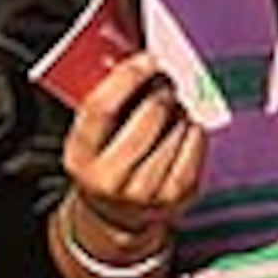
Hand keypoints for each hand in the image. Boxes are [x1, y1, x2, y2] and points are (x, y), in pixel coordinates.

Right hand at [60, 53, 202, 240]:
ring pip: (176, 129)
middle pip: (148, 116)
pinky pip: (195, 146)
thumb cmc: (101, 164)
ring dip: (178, 109)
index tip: (145, 60)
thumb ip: (103, 103)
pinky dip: (193, 128)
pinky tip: (183, 125)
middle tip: (164, 80)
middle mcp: (112, 179)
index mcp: (81, 158)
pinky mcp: (177, 196)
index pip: (102, 107)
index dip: (127, 76)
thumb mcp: (88, 139)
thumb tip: (134, 61)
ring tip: (171, 106)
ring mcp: (147, 192)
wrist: (114, 217)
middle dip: (161, 90)